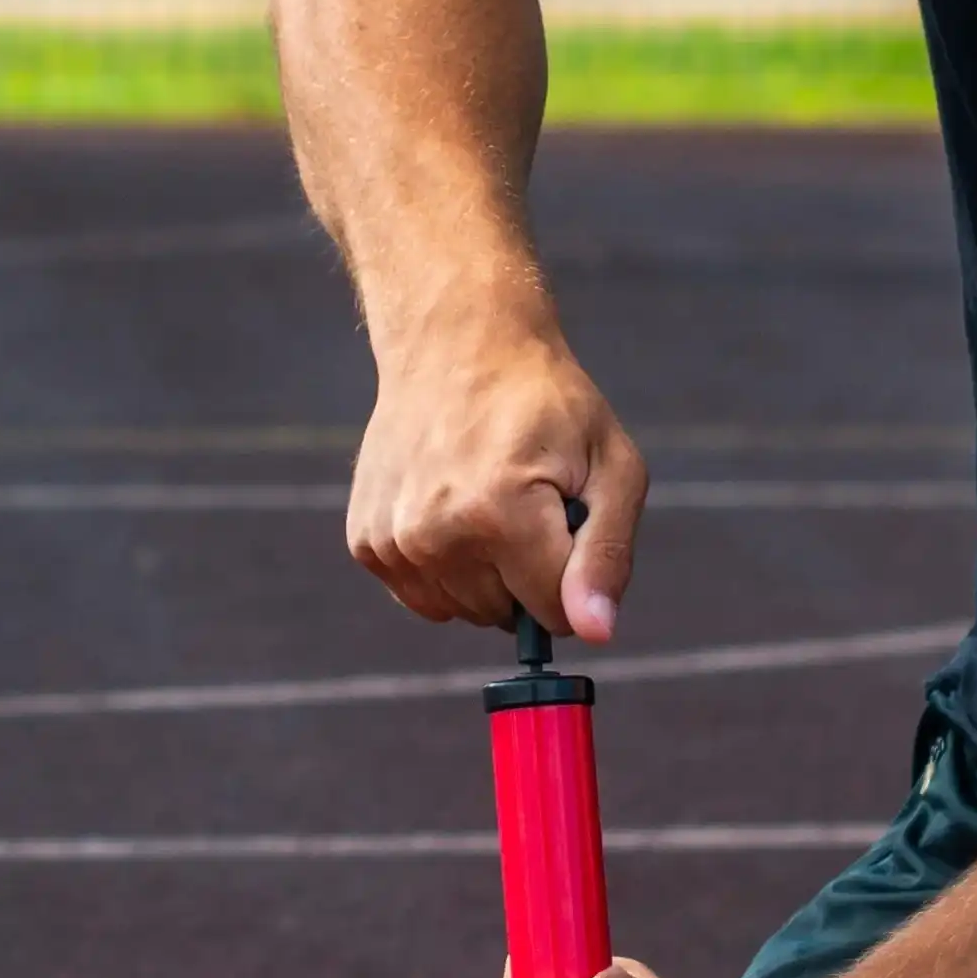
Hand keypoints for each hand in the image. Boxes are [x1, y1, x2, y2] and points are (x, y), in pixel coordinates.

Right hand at [344, 321, 647, 641]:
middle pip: (503, 617)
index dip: (572, 576)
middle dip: (527, 575)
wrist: (455, 343)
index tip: (566, 520)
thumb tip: (594, 634)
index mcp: (501, 517)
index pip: (553, 615)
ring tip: (487, 501)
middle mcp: (435, 535)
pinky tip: (450, 508)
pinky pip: (421, 595)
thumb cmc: (547, 403)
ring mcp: (392, 542)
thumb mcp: (612, 465)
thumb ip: (606, 555)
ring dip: (484, 576)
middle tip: (528, 501)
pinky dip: (443, 567)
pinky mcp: (365, 543)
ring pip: (461, 611)